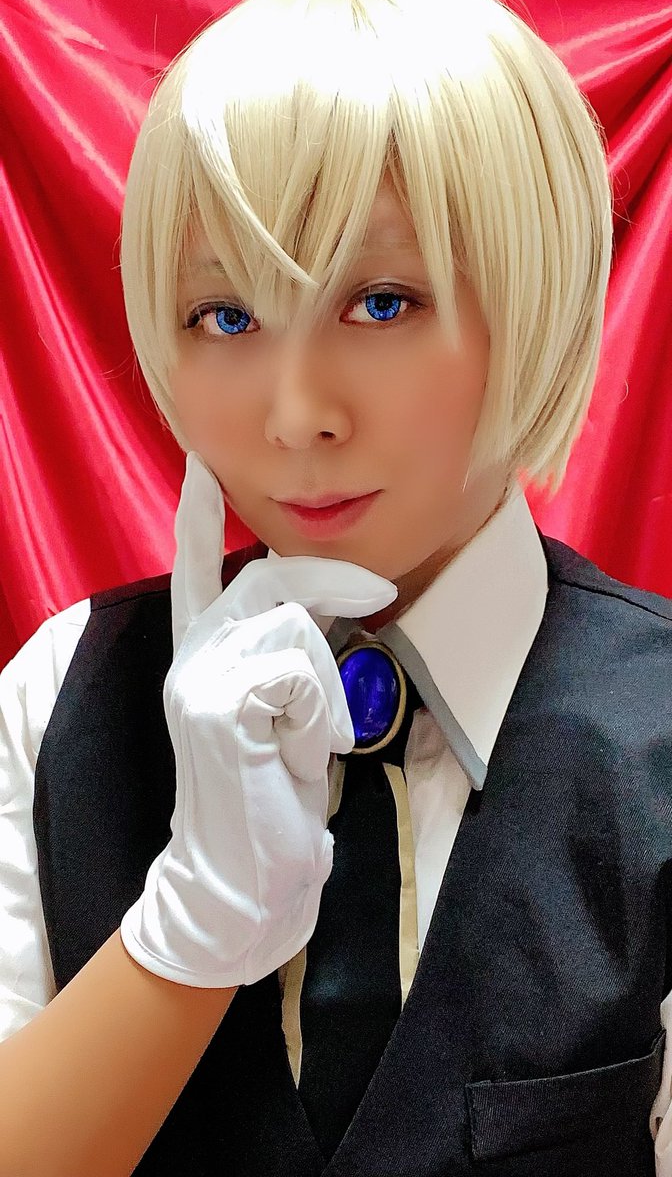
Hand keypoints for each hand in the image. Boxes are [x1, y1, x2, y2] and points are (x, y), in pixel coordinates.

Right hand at [120, 453, 397, 986]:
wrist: (242, 883)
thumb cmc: (271, 797)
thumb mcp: (282, 715)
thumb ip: (284, 657)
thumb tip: (320, 607)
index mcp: (206, 656)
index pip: (199, 570)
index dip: (201, 519)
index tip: (200, 467)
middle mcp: (192, 657)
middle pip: (274, 580)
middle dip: (336, 585)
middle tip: (378, 596)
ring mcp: (199, 680)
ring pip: (296, 628)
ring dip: (329, 685)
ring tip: (311, 737)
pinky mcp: (217, 709)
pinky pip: (298, 672)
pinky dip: (320, 714)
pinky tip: (300, 755)